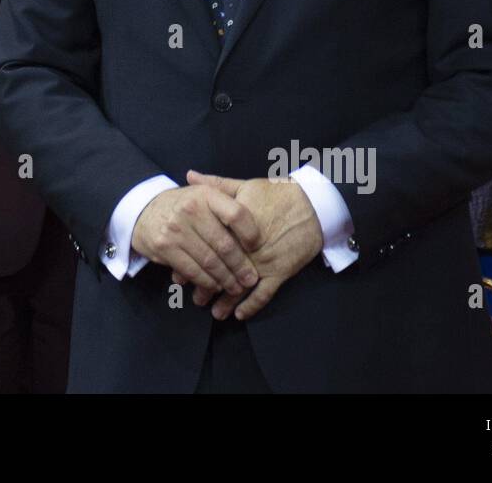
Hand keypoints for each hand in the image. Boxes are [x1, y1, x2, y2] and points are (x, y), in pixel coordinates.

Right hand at [130, 183, 259, 295]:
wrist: (143, 211)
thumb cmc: (183, 205)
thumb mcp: (202, 194)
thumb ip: (228, 200)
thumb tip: (259, 219)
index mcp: (205, 195)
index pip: (236, 213)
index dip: (250, 232)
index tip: (257, 246)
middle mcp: (191, 209)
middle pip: (224, 244)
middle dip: (241, 266)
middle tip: (250, 279)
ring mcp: (176, 229)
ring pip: (209, 261)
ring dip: (226, 279)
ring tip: (236, 287)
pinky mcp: (165, 247)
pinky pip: (192, 270)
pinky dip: (207, 282)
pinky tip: (215, 286)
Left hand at [175, 172, 322, 321]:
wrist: (312, 203)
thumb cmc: (277, 193)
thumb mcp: (244, 185)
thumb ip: (215, 185)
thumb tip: (189, 175)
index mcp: (234, 225)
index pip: (207, 244)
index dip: (192, 258)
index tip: (179, 269)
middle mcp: (247, 246)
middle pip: (220, 269)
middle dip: (205, 284)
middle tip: (193, 296)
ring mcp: (264, 260)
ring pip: (239, 286)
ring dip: (225, 300)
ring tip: (212, 311)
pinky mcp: (281, 271)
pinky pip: (264, 294)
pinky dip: (251, 306)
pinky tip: (238, 315)